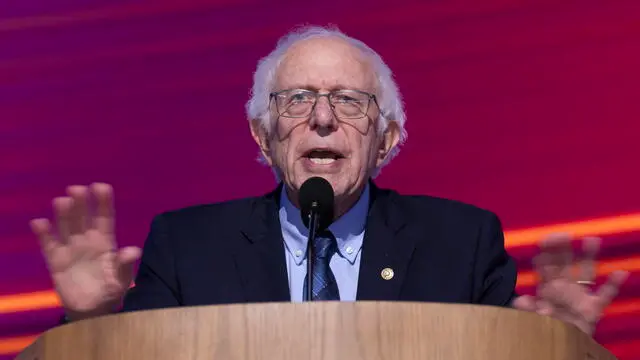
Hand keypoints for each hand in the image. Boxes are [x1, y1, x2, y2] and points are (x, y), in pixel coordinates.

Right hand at [30, 183, 140, 320]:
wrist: (93, 310)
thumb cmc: (111, 289)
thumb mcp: (122, 279)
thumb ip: (125, 265)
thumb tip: (133, 250)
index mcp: (105, 241)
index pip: (105, 218)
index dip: (103, 202)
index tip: (101, 187)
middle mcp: (87, 240)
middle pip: (83, 218)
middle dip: (81, 203)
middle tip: (77, 189)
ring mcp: (71, 249)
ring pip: (66, 227)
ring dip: (64, 214)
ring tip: (62, 201)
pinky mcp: (56, 261)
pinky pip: (49, 245)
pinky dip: (44, 234)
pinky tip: (39, 223)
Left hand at [512, 233, 628, 334]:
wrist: (563, 343)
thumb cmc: (548, 326)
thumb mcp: (534, 319)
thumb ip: (529, 309)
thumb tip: (519, 301)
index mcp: (548, 289)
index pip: (545, 269)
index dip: (544, 256)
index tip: (543, 242)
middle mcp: (564, 288)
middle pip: (564, 265)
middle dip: (563, 250)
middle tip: (563, 234)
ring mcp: (580, 296)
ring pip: (585, 272)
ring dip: (589, 256)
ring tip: (592, 240)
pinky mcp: (594, 308)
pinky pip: (606, 294)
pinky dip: (614, 284)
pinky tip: (621, 273)